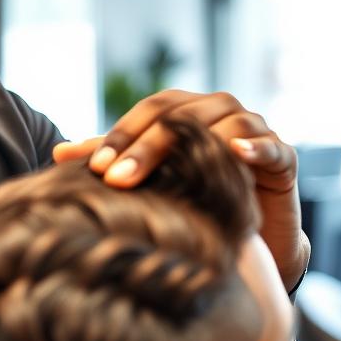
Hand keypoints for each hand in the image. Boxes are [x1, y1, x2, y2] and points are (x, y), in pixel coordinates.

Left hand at [53, 90, 309, 291]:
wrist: (246, 233)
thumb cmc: (189, 194)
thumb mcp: (147, 176)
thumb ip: (109, 159)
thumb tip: (57, 154)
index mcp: (183, 108)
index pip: (150, 111)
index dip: (121, 136)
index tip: (92, 168)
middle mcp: (218, 110)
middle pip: (181, 117)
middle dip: (145, 148)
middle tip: (115, 180)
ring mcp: (254, 129)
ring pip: (224, 126)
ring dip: (194, 149)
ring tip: (168, 176)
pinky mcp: (283, 157)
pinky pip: (271, 146)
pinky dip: (255, 148)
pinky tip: (236, 156)